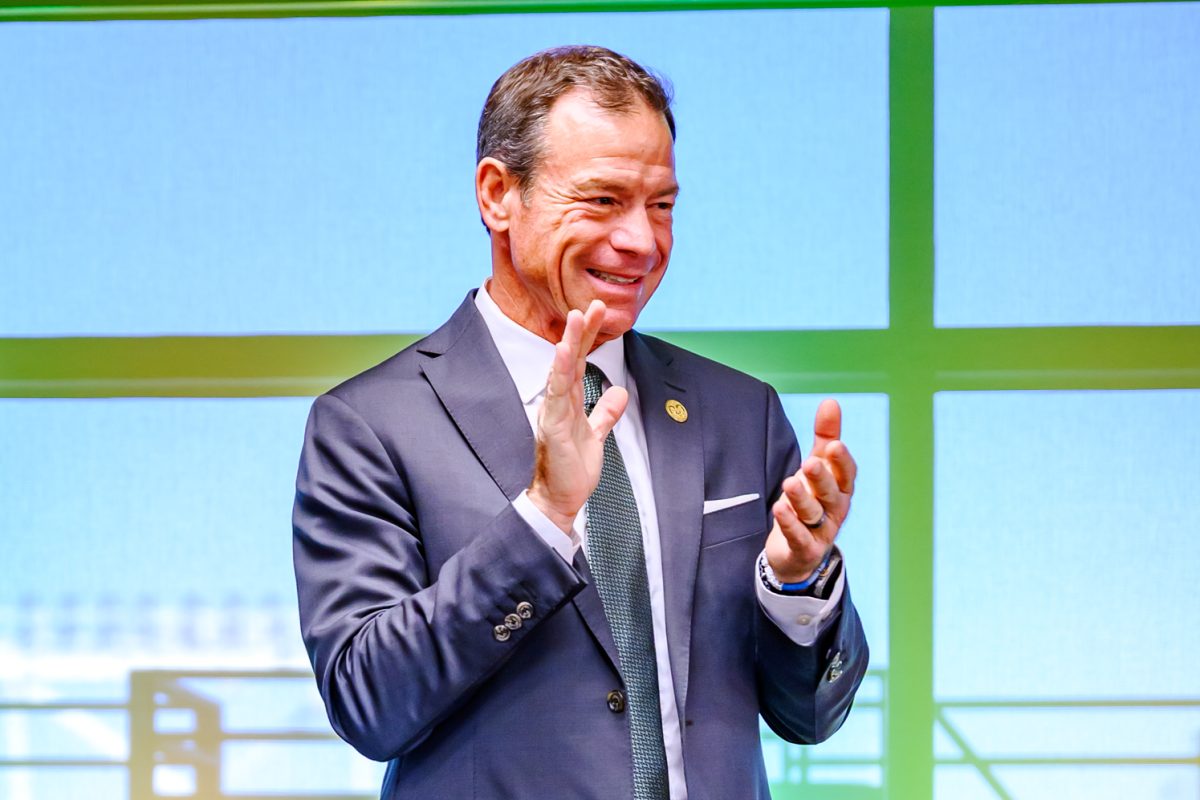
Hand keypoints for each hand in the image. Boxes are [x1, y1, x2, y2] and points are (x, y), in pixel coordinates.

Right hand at [527, 300, 628, 532]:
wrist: (559, 500)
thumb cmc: (571, 469)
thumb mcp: (595, 435)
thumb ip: (605, 413)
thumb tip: (619, 392)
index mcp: (568, 401)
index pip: (578, 361)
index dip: (587, 337)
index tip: (598, 312)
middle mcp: (558, 402)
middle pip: (569, 359)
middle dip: (581, 331)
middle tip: (593, 304)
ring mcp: (553, 413)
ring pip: (561, 371)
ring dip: (569, 344)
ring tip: (576, 318)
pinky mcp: (553, 428)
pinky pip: (556, 397)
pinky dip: (558, 374)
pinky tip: (561, 354)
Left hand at [764, 398, 856, 583]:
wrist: (800, 551)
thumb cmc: (813, 501)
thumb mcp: (819, 467)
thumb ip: (825, 436)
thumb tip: (831, 401)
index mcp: (841, 488)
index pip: (846, 474)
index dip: (841, 461)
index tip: (833, 445)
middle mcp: (835, 510)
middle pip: (831, 493)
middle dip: (822, 477)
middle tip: (810, 463)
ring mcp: (821, 531)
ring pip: (813, 513)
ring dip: (801, 498)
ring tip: (789, 483)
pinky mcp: (805, 548)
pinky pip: (798, 536)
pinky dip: (789, 523)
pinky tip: (779, 509)